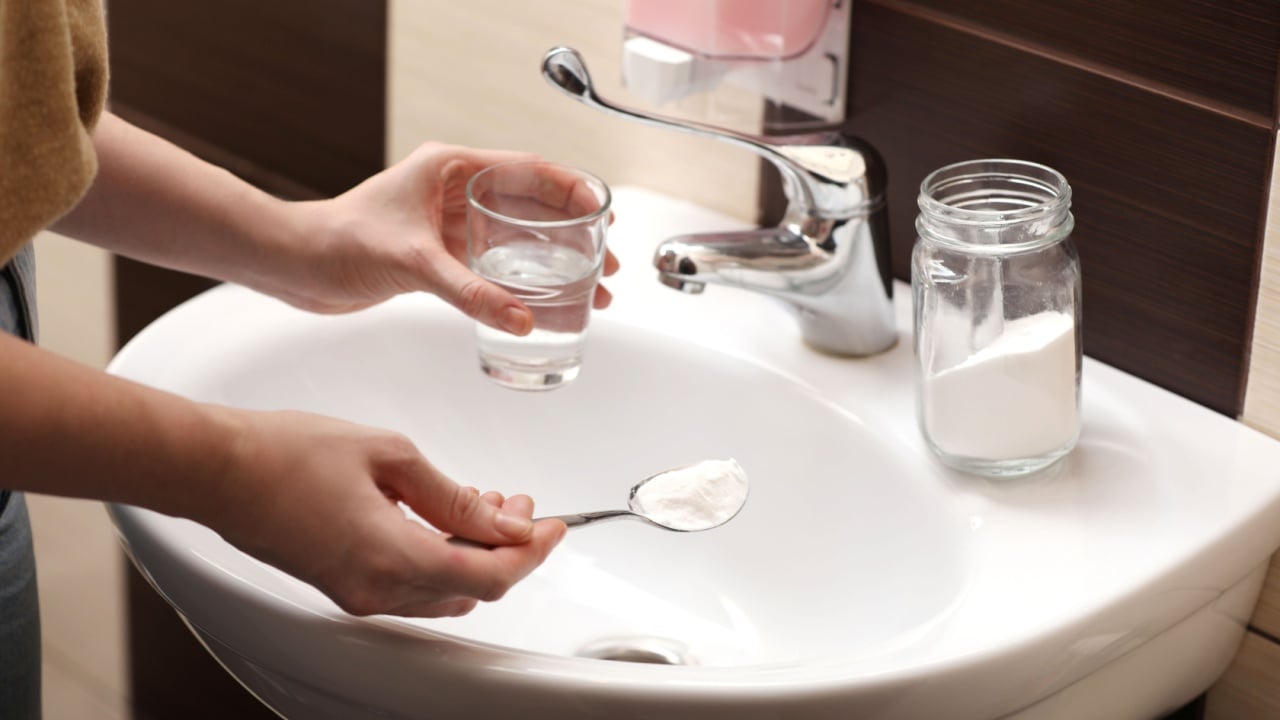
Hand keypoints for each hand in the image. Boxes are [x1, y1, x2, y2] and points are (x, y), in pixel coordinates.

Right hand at [199, 408, 565, 616]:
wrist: (217, 469)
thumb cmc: (288, 453)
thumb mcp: (390, 456)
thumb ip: (454, 495)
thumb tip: (503, 520)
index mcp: (393, 558)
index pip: (490, 574)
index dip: (531, 553)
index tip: (554, 526)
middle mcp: (376, 590)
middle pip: (472, 587)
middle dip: (506, 548)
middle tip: (519, 505)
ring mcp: (356, 594)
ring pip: (443, 589)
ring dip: (475, 552)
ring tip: (486, 506)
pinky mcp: (342, 585)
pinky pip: (411, 584)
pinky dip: (441, 556)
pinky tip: (443, 518)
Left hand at [271, 142, 619, 332]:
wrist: (295, 266)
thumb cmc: (337, 242)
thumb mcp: (414, 264)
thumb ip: (469, 292)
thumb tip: (520, 319)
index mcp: (450, 168)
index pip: (527, 170)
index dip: (571, 191)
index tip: (602, 213)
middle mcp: (453, 191)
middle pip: (530, 207)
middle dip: (572, 235)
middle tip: (604, 263)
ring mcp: (447, 223)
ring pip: (515, 239)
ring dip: (552, 263)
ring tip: (588, 290)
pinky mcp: (438, 254)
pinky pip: (493, 266)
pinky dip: (521, 283)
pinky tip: (541, 304)